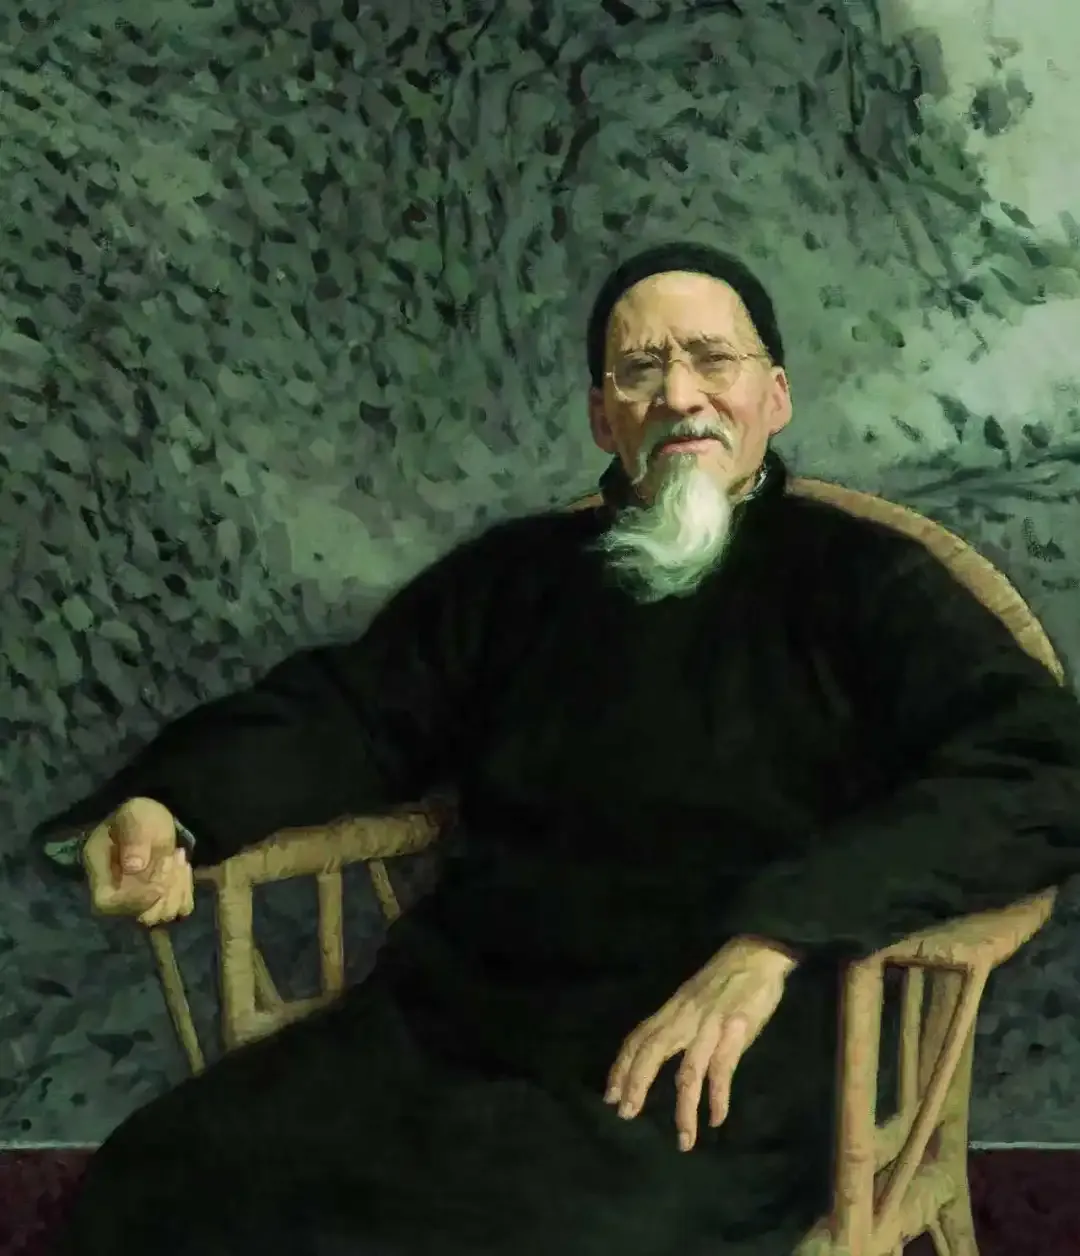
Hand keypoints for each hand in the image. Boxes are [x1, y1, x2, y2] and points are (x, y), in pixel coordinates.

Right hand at [82, 797, 193, 926]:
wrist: (151, 821)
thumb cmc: (137, 816)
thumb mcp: (134, 815)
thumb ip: (133, 837)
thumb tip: (134, 866)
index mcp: (101, 872)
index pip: (107, 903)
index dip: (133, 901)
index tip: (158, 887)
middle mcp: (118, 892)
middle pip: (140, 915)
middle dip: (163, 892)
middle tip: (172, 858)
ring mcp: (140, 899)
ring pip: (162, 914)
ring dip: (177, 888)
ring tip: (178, 856)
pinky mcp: (160, 899)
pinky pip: (179, 908)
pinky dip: (187, 891)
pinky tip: (183, 866)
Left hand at [604, 936, 796, 1151]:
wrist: (757, 953)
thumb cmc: (726, 975)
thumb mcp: (693, 996)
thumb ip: (681, 1023)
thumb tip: (670, 1056)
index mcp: (673, 1009)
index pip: (638, 1038)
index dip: (621, 1066)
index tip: (610, 1093)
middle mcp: (684, 1018)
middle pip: (650, 1053)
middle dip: (636, 1084)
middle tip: (625, 1114)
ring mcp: (709, 1026)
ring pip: (688, 1072)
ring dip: (684, 1109)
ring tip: (683, 1139)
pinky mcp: (735, 1033)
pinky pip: (722, 1072)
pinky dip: (718, 1098)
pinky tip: (716, 1119)